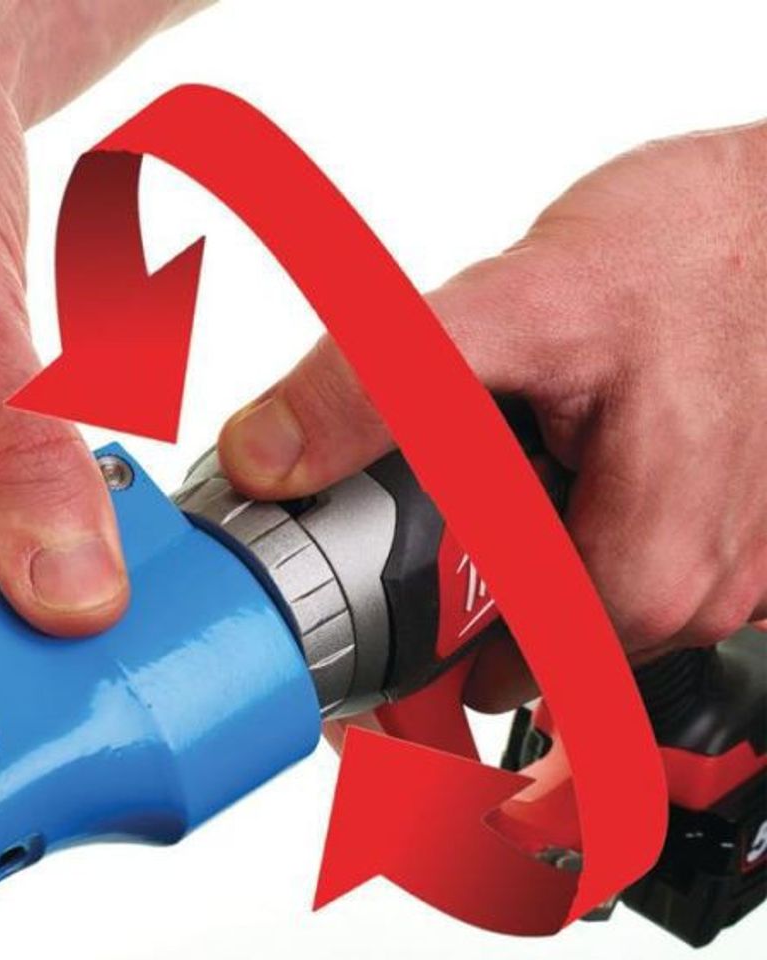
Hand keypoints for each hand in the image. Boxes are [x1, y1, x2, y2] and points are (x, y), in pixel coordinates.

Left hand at [219, 122, 766, 707]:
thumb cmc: (691, 250)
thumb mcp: (512, 308)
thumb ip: (382, 387)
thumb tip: (267, 454)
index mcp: (647, 576)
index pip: (499, 680)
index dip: (419, 660)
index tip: (375, 629)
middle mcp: (707, 592)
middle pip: (540, 642)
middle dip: (468, 590)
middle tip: (427, 518)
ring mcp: (736, 562)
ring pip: (585, 597)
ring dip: (527, 549)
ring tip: (504, 472)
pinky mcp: (740, 522)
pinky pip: (632, 548)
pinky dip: (580, 514)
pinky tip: (569, 453)